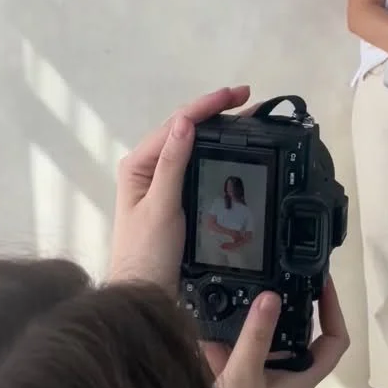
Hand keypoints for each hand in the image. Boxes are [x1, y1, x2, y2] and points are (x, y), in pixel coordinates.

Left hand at [109, 85, 250, 294]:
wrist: (143, 293)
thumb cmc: (148, 253)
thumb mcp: (161, 207)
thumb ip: (172, 164)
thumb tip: (186, 122)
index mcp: (139, 164)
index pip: (176, 124)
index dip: (206, 106)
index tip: (236, 94)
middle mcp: (148, 166)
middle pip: (184, 127)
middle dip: (215, 111)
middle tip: (248, 99)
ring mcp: (160, 180)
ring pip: (192, 142)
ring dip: (217, 126)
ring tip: (248, 116)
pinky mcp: (174, 194)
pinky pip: (195, 161)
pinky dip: (215, 148)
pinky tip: (232, 145)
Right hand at [202, 279, 348, 387]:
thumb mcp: (245, 376)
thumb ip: (257, 336)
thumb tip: (272, 295)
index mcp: (300, 376)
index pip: (333, 340)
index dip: (334, 310)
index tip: (322, 283)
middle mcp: (286, 379)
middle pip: (295, 337)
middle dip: (283, 309)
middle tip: (272, 279)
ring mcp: (261, 386)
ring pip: (262, 346)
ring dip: (249, 326)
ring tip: (234, 295)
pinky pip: (235, 360)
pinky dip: (222, 345)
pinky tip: (204, 329)